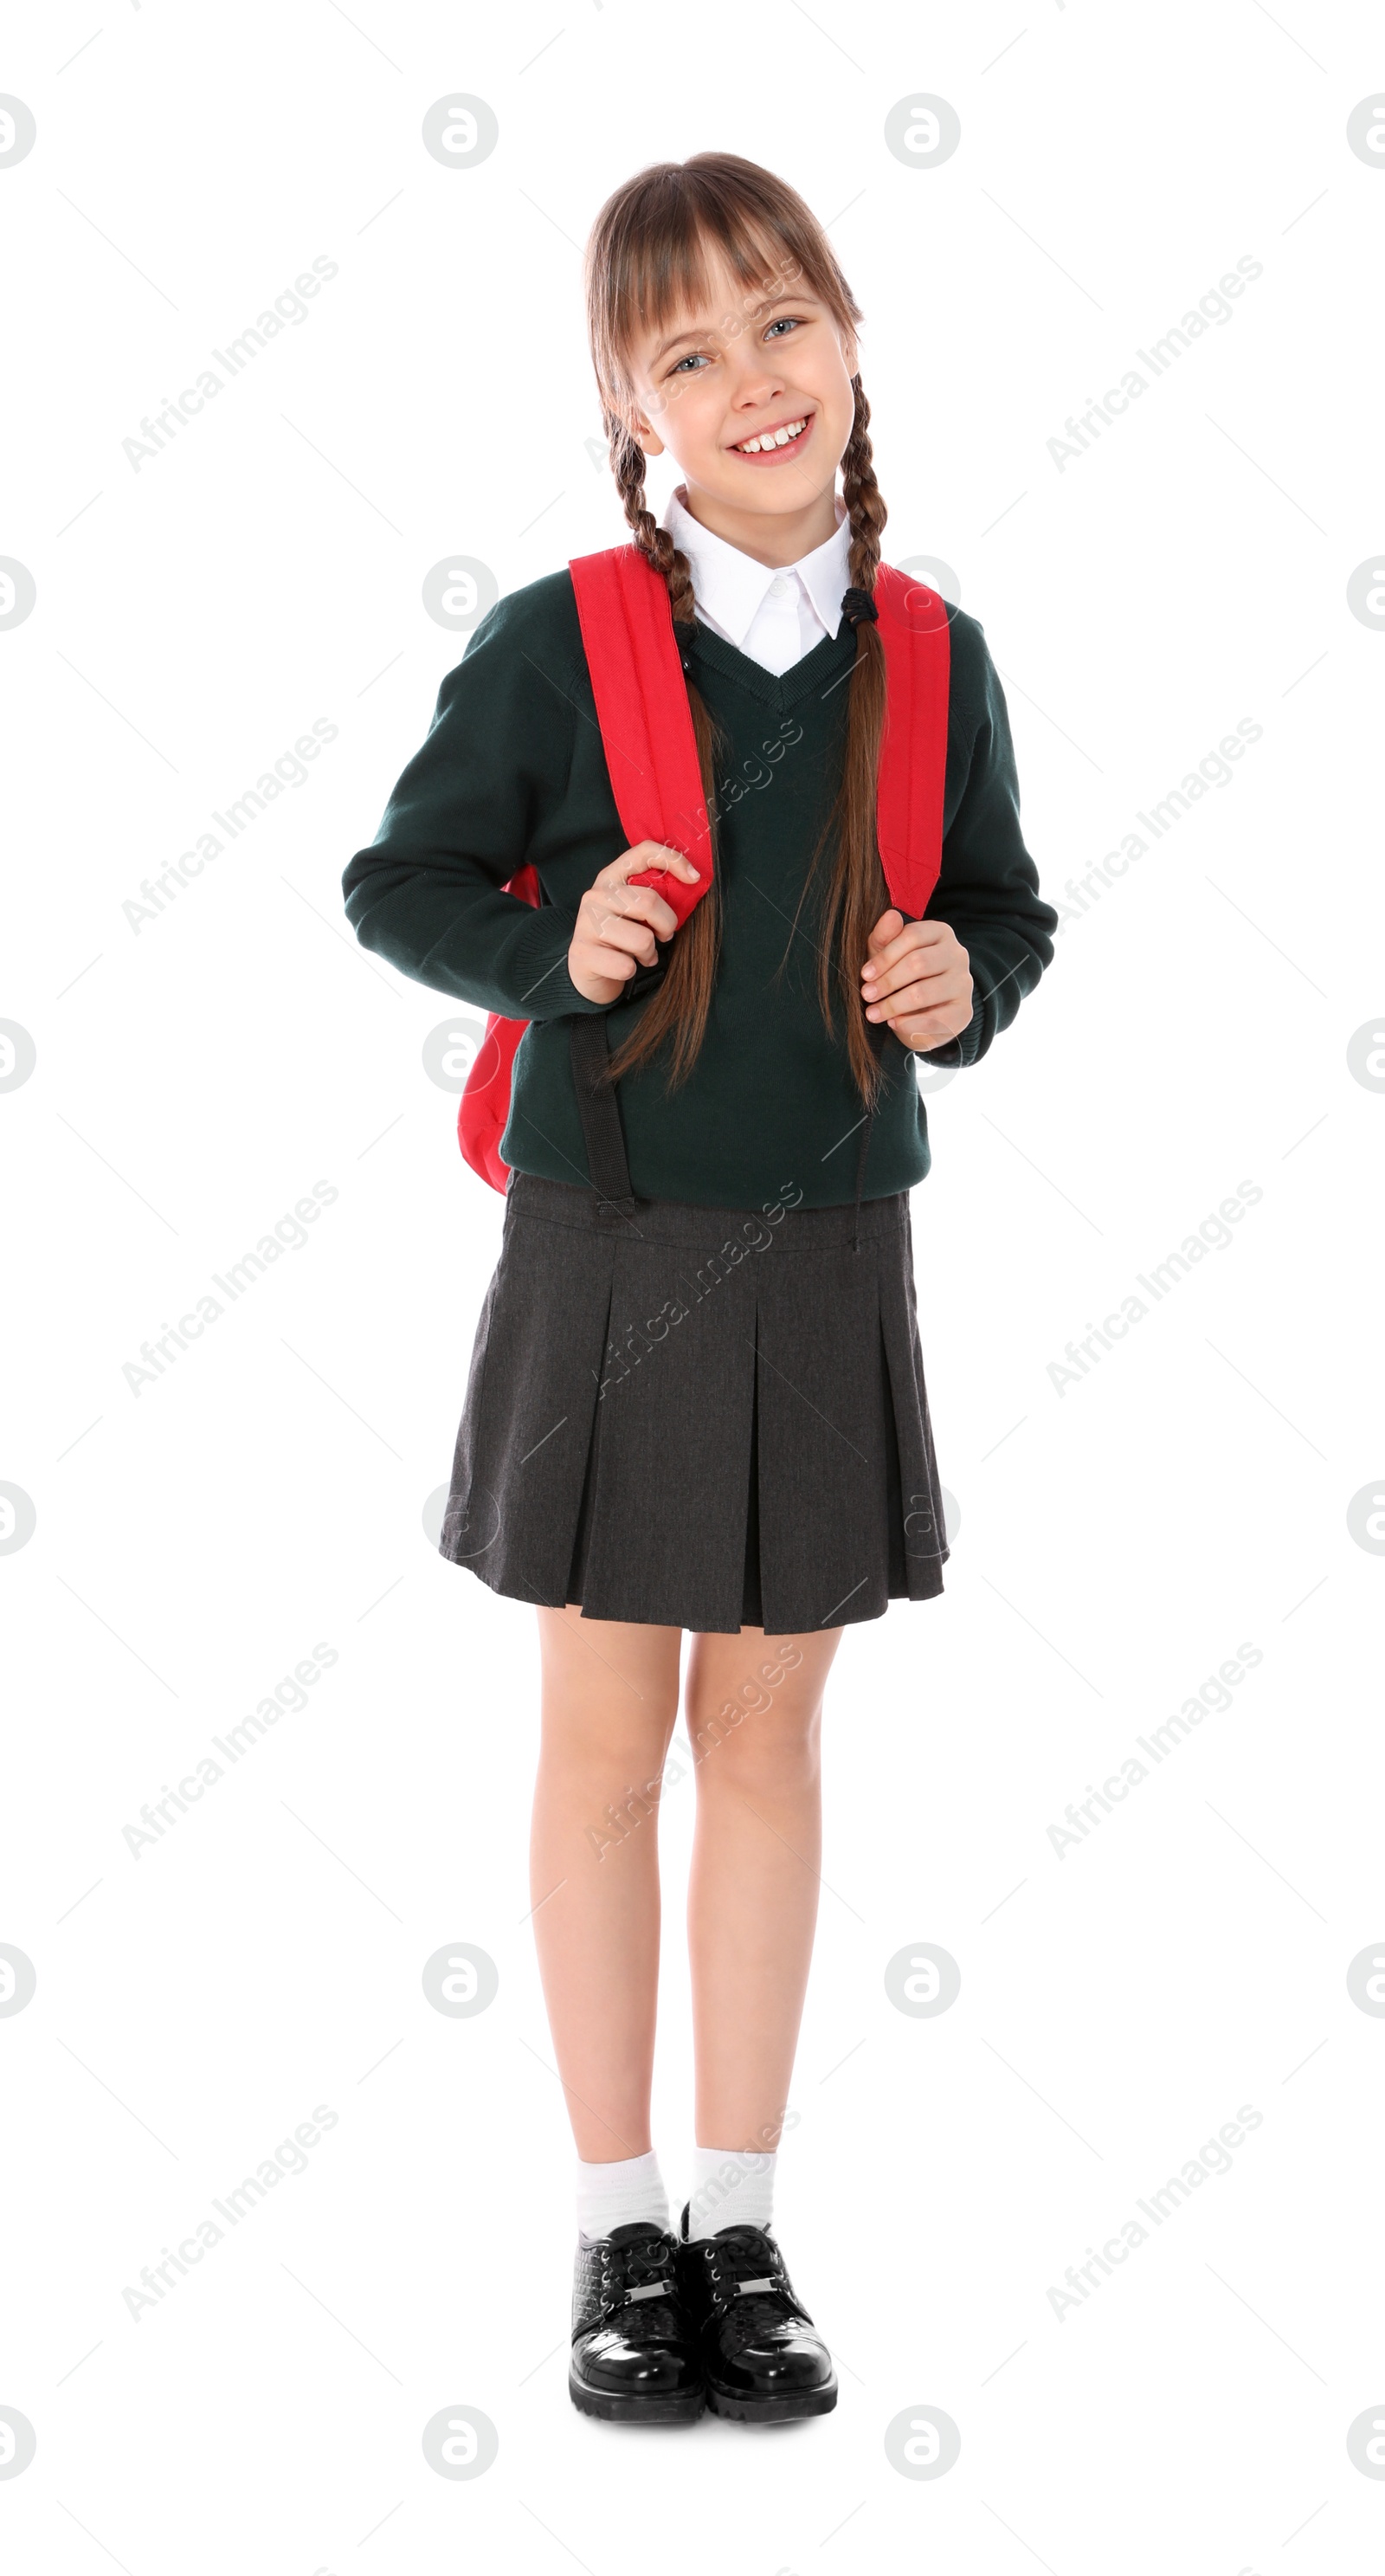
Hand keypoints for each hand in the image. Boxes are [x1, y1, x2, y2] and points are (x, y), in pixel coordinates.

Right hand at [567, 841, 701, 1005]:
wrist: (585, 970)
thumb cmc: (619, 937)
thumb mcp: (633, 910)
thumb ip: (653, 895)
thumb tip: (691, 883)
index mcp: (611, 877)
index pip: (644, 852)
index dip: (674, 860)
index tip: (693, 879)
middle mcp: (596, 895)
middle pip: (649, 902)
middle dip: (666, 925)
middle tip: (663, 935)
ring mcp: (587, 923)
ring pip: (642, 939)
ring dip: (649, 953)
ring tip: (642, 954)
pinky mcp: (583, 953)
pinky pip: (626, 966)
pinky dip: (632, 971)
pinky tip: (625, 967)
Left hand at [861, 910, 972, 1051]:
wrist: (924, 1012)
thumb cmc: (901, 977)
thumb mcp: (887, 956)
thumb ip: (884, 937)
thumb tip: (891, 915)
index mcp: (940, 933)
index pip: (912, 936)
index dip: (885, 956)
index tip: (865, 975)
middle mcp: (957, 954)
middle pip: (918, 963)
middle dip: (887, 981)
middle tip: (867, 995)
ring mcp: (963, 983)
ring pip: (923, 992)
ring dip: (893, 1005)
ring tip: (873, 1013)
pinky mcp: (964, 1012)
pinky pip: (934, 1019)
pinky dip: (909, 1024)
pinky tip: (893, 1023)